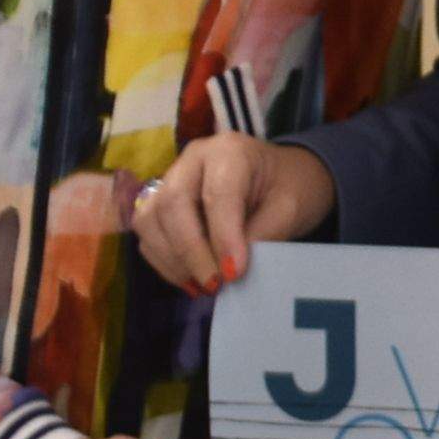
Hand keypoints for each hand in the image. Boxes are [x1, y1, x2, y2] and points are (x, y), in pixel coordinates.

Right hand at [132, 136, 334, 294]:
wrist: (279, 179)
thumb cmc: (288, 189)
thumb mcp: (290, 209)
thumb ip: (263, 234)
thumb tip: (230, 269)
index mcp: (230, 151)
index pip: (218, 193)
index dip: (223, 236)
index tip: (234, 273)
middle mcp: (192, 160)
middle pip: (173, 204)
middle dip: (190, 251)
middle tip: (215, 285)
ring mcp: (170, 180)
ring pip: (151, 220)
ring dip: (172, 260)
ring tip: (205, 286)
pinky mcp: (160, 204)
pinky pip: (148, 236)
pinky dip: (165, 263)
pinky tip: (191, 280)